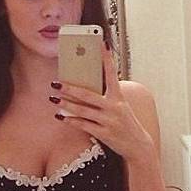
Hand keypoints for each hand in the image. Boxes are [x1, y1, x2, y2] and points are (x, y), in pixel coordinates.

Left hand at [51, 41, 152, 161]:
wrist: (137, 145)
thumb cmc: (124, 123)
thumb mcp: (119, 107)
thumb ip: (104, 98)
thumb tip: (82, 90)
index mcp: (118, 97)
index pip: (111, 75)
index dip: (106, 60)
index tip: (101, 45)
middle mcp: (114, 107)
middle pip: (88, 95)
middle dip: (70, 88)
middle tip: (56, 83)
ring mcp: (108, 121)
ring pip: (83, 110)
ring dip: (66, 105)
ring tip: (53, 99)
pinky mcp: (104, 133)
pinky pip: (83, 125)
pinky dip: (71, 120)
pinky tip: (60, 117)